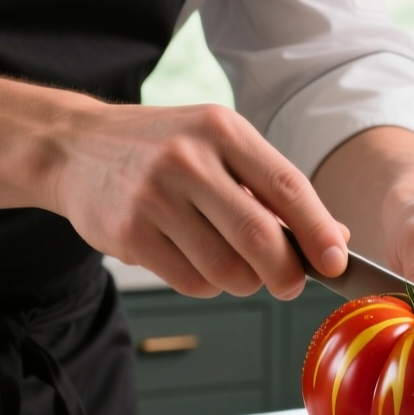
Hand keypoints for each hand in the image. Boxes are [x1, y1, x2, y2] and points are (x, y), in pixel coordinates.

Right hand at [44, 103, 349, 298]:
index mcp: (222, 130)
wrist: (75, 146)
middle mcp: (188, 158)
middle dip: (286, 273)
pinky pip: (190, 281)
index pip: (287, 186)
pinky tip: (194, 261)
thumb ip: (274, 190)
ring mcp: (154, 196)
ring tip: (233, 265)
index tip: (337, 262)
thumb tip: (335, 238)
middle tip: (290, 284)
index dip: (319, 230)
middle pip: (258, 236)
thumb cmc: (164, 149)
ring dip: (242, 281)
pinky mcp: (128, 231)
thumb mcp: (220, 147)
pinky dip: (205, 284)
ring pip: (225, 268)